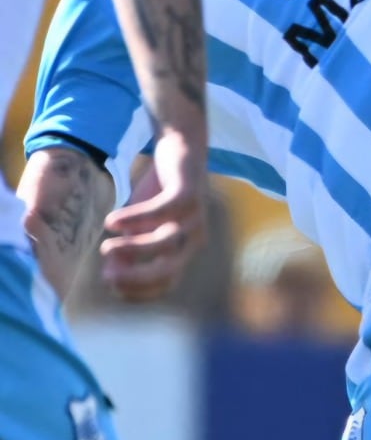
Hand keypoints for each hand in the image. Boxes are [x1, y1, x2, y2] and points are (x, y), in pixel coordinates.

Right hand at [99, 129, 207, 301]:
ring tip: (106, 246)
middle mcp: (194, 238)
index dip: (139, 290)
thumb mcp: (138, 225)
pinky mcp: (189, 193)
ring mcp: (194, 216)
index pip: (167, 283)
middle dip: (137, 277)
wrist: (180, 149)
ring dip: (134, 248)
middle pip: (169, 269)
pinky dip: (136, 218)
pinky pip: (163, 211)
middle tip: (106, 276)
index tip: (111, 285)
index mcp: (184, 250)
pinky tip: (112, 221)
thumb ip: (128, 248)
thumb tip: (111, 274)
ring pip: (167, 241)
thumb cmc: (157, 192)